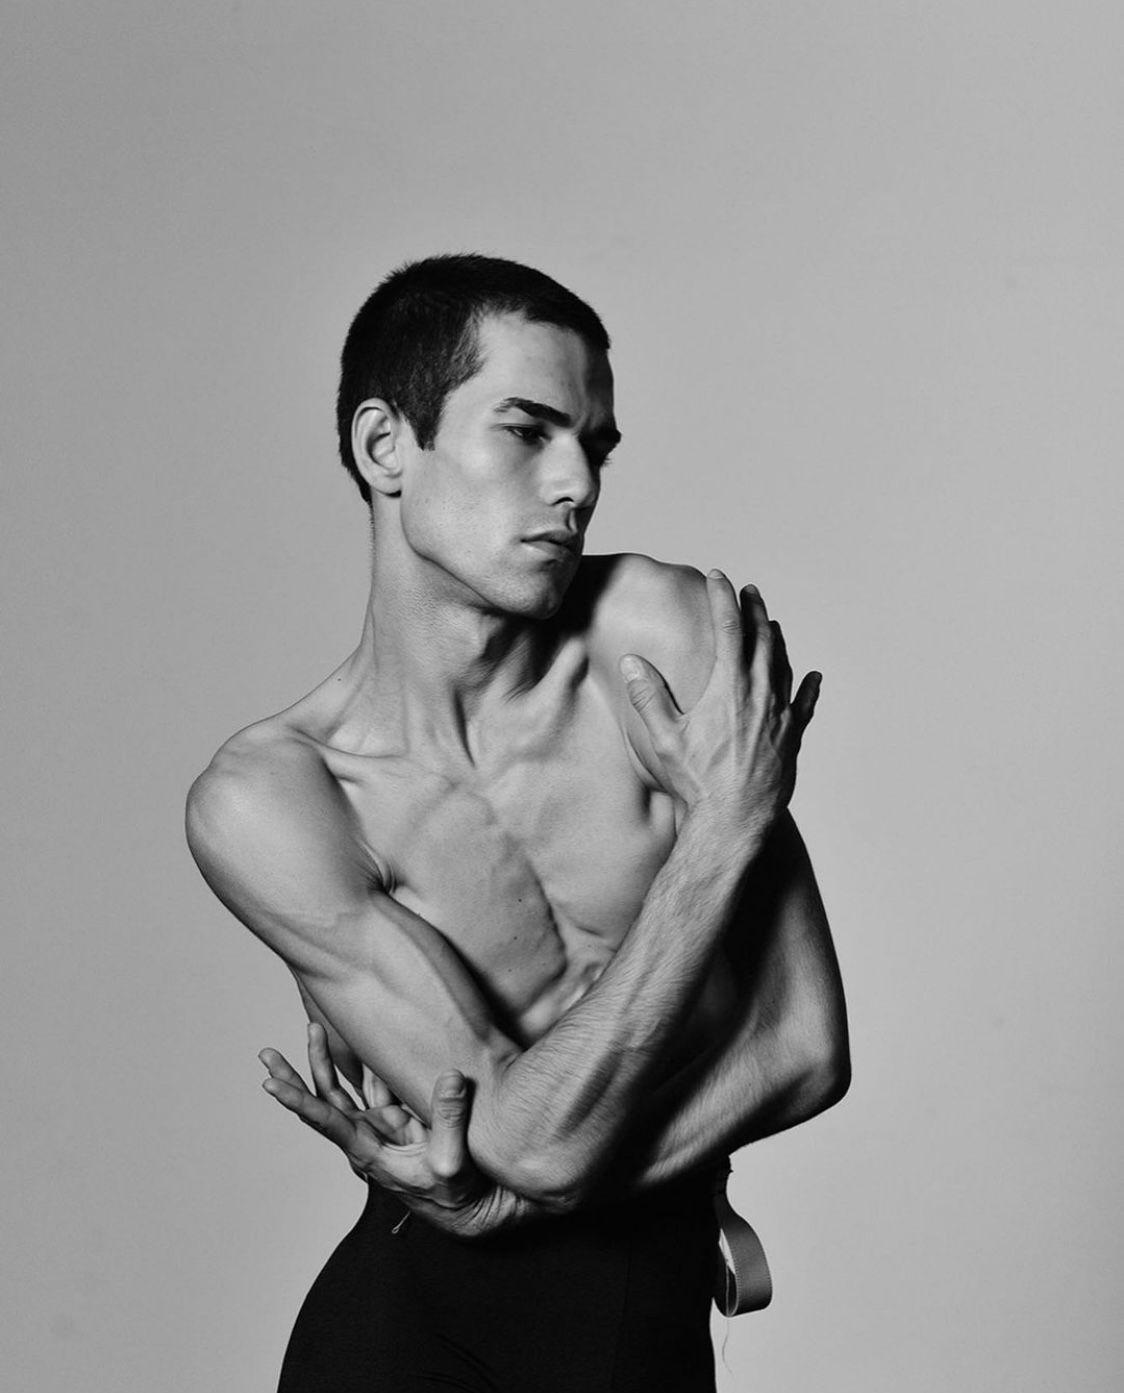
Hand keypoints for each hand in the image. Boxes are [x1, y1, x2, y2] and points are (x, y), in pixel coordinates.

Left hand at [259, 1023, 483, 1215]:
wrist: (471, 1207)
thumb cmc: (455, 1195)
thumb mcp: (452, 1162)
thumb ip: (449, 1119)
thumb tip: (450, 1076)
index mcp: (368, 1152)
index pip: (326, 1122)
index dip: (297, 1102)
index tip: (269, 1085)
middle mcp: (366, 1136)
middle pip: (322, 1101)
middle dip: (295, 1076)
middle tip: (266, 1055)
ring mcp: (381, 1125)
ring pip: (345, 1088)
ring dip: (325, 1061)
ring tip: (311, 1029)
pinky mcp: (399, 1118)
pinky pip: (377, 1084)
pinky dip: (366, 1061)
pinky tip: (358, 1038)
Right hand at [619, 571, 820, 834]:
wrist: (733, 818)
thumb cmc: (696, 780)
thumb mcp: (664, 736)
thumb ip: (648, 695)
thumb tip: (631, 661)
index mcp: (729, 686)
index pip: (729, 627)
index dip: (723, 597)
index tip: (719, 576)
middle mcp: (761, 694)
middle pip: (763, 639)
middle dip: (755, 610)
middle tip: (750, 591)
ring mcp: (780, 716)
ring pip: (784, 666)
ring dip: (777, 642)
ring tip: (772, 626)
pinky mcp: (792, 739)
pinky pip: (805, 706)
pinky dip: (808, 687)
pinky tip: (813, 676)